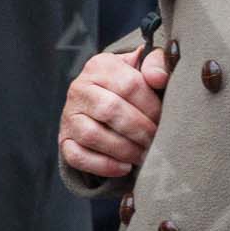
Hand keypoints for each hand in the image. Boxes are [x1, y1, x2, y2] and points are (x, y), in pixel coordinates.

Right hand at [59, 45, 170, 177]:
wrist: (106, 99)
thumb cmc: (132, 84)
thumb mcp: (145, 67)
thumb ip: (157, 63)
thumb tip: (159, 78)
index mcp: (101, 65)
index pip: (129, 85)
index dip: (151, 106)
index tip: (165, 119)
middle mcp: (79, 88)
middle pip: (110, 110)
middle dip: (139, 130)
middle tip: (157, 141)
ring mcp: (68, 115)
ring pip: (92, 135)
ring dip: (123, 149)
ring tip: (144, 155)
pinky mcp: (64, 140)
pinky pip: (77, 156)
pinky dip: (103, 165)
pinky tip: (125, 167)